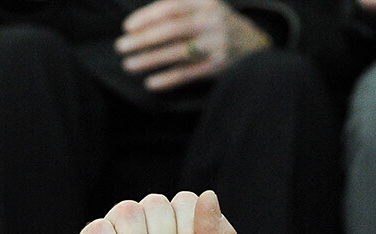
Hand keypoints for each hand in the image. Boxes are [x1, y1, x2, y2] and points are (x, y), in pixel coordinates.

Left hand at [115, 0, 270, 91]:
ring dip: (150, 59)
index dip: (147, 16)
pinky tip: (150, 83)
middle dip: (143, 39)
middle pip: (171, 29)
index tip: (127, 27)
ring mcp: (216, 44)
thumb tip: (141, 19)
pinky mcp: (218, 66)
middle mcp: (212, 21)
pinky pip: (188, 73)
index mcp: (206, 2)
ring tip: (129, 64)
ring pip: (177, 52)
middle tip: (120, 47)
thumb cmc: (217, 24)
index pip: (172, 6)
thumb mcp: (205, 5)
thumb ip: (179, 6)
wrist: (254, 44)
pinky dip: (168, 79)